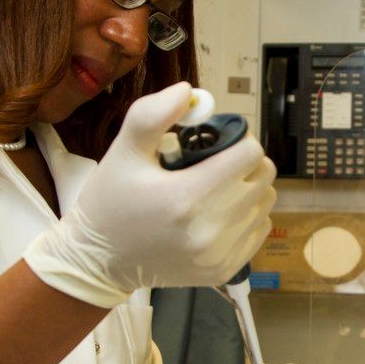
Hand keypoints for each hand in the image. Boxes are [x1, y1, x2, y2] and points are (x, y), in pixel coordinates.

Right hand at [24, 82, 276, 306]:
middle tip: (217, 162)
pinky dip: (247, 216)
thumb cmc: (110, 200)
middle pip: (262, 178)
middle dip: (245, 162)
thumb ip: (154, 114)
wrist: (99, 260)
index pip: (249, 155)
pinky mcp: (224, 271)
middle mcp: (208, 230)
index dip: (238, 140)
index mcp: (186, 197)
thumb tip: (190, 92)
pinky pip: (259, 230)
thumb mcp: (124, 150)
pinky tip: (219, 212)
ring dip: (249, 189)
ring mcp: (218, 255)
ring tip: (218, 187)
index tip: (217, 143)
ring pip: (265, 203)